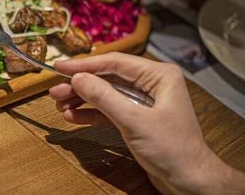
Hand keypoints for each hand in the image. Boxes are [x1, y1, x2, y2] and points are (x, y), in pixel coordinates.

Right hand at [50, 53, 244, 193]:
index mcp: (158, 75)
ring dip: (82, 100)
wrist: (190, 182)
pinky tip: (73, 117)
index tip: (59, 67)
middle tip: (54, 91)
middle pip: (107, 78)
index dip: (85, 65)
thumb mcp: (134, 121)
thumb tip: (77, 78)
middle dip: (80, 85)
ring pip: (106, 94)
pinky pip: (109, 110)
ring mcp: (143, 101)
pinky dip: (91, 114)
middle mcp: (151, 83)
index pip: (115, 62)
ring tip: (59, 105)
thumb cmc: (172, 149)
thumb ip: (104, 98)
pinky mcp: (137, 119)